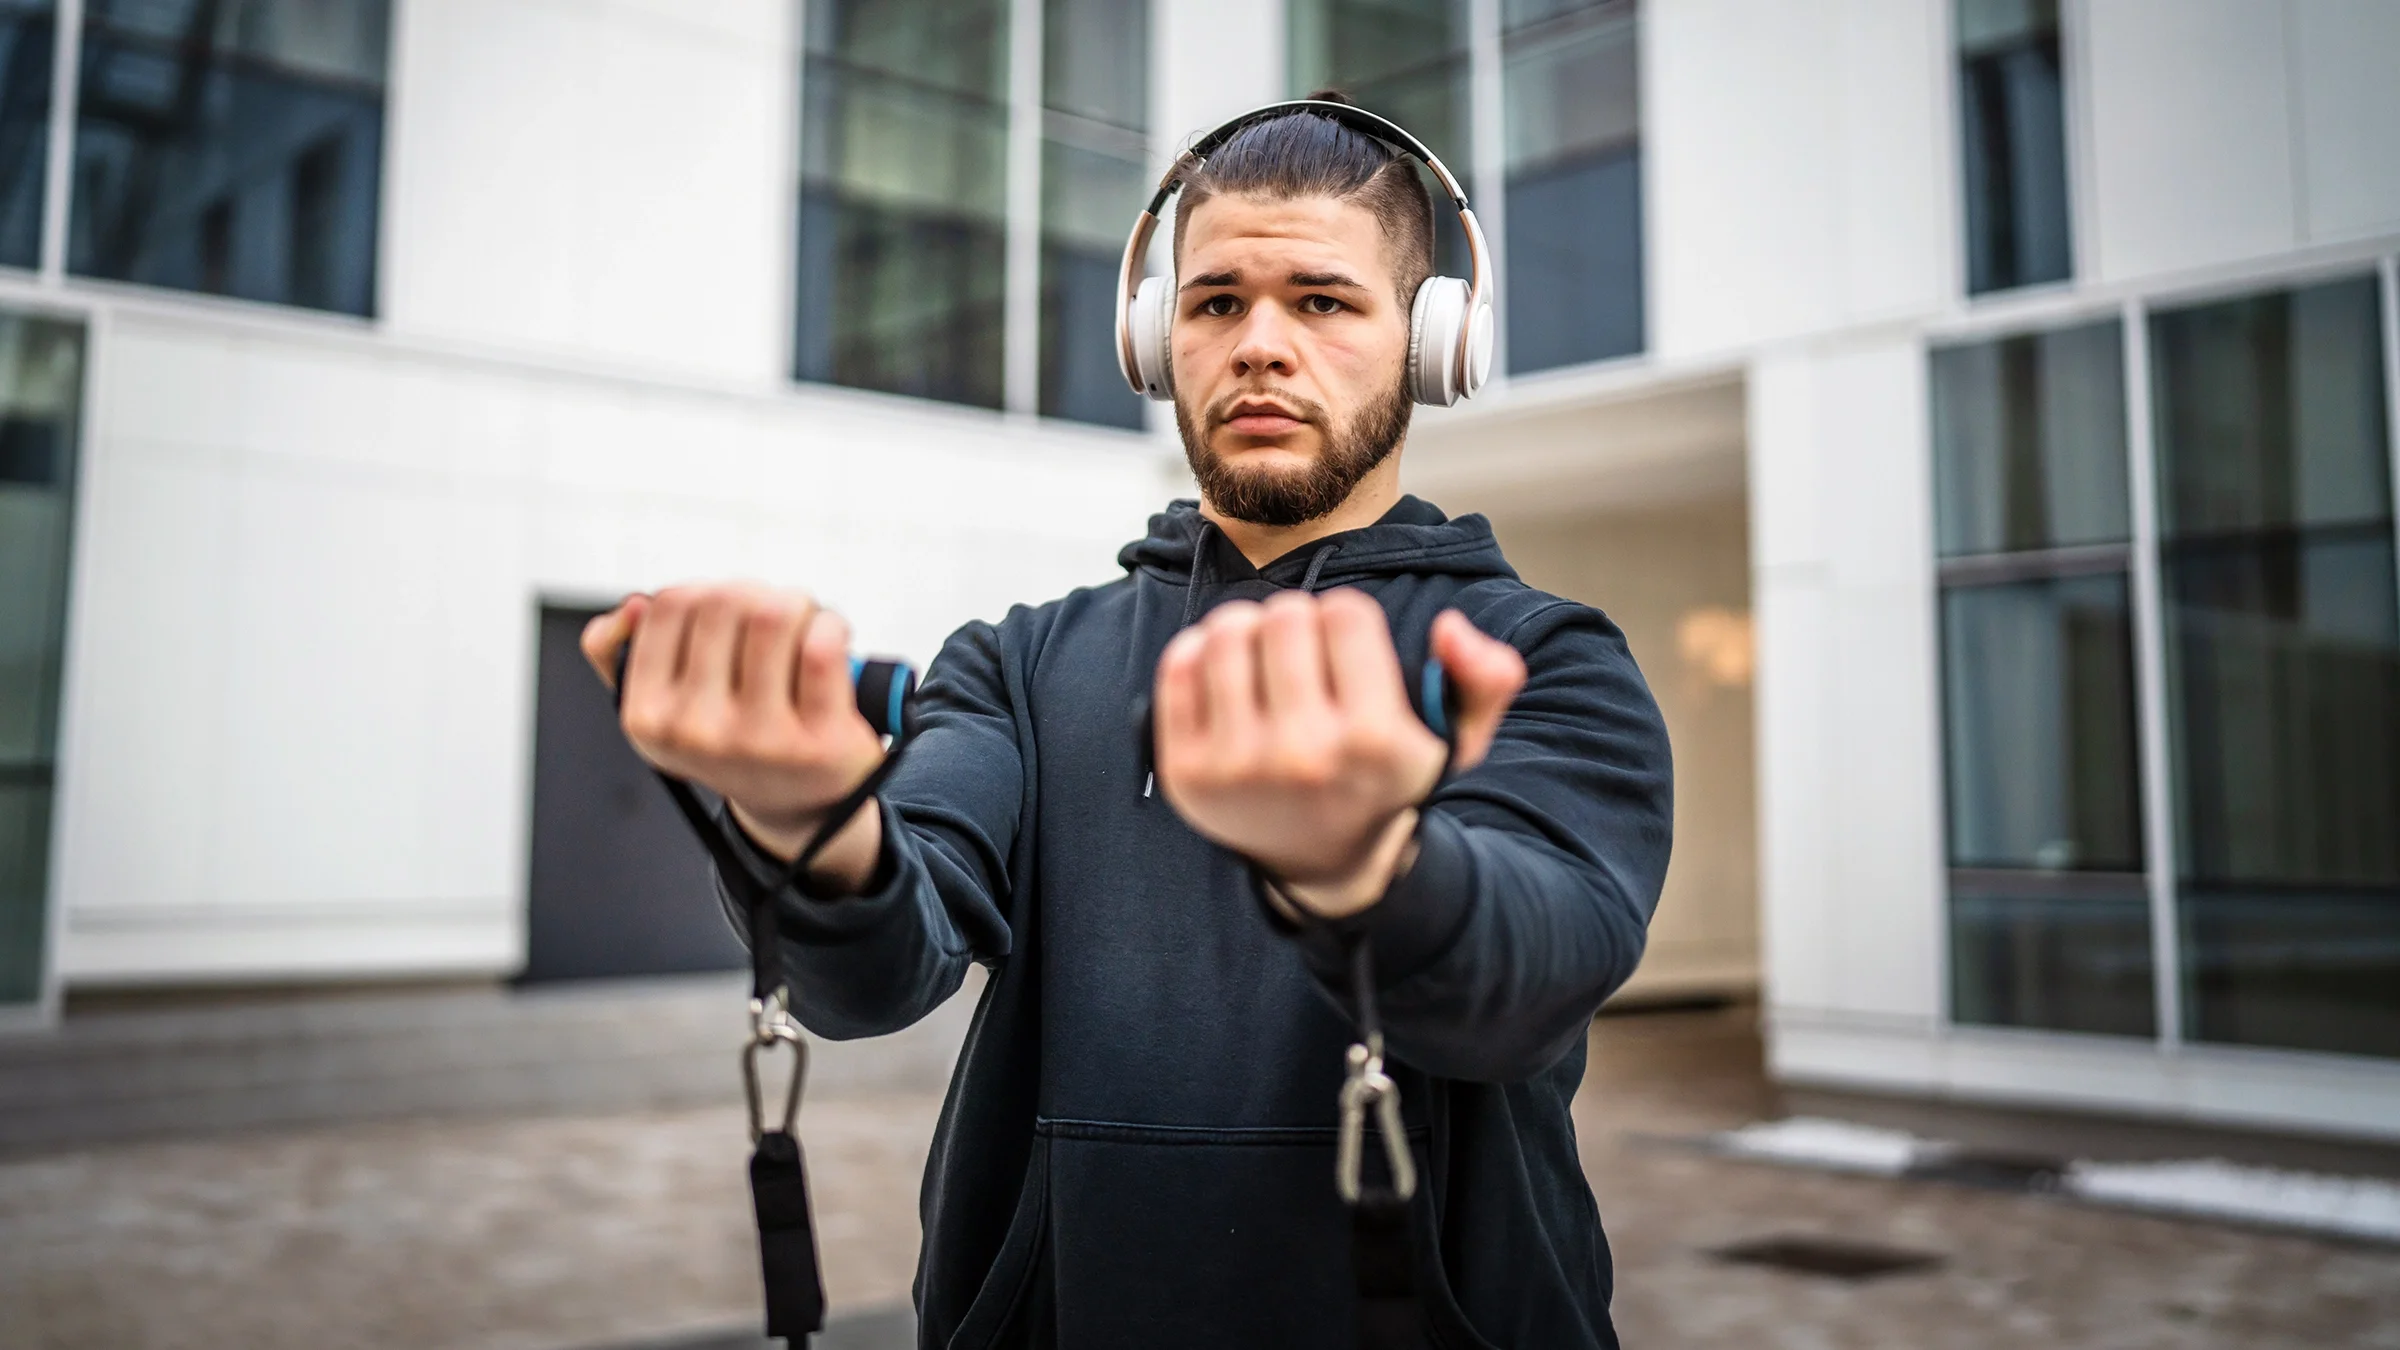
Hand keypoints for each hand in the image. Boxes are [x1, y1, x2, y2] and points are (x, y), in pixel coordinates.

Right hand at [580, 585, 885, 887]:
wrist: (798, 806)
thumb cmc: (733, 737)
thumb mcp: (664, 708)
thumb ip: (620, 652)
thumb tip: (632, 605)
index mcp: (648, 716)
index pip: (670, 604)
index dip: (709, 591)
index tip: (731, 612)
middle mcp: (696, 731)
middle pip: (726, 601)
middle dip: (758, 594)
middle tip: (776, 616)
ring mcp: (758, 739)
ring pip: (774, 615)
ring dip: (798, 605)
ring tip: (804, 625)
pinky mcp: (818, 742)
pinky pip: (822, 646)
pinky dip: (832, 626)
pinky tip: (832, 640)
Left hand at [1152, 590, 1526, 917]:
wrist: (1326, 863)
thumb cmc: (1384, 781)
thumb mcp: (1454, 740)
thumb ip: (1485, 679)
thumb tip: (1450, 627)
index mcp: (1373, 740)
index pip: (1345, 613)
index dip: (1349, 619)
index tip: (1349, 646)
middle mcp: (1303, 754)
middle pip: (1285, 615)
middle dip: (1298, 620)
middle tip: (1304, 651)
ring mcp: (1237, 766)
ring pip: (1228, 631)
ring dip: (1248, 629)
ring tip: (1266, 656)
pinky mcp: (1188, 771)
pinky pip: (1179, 666)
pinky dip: (1200, 653)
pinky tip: (1228, 675)